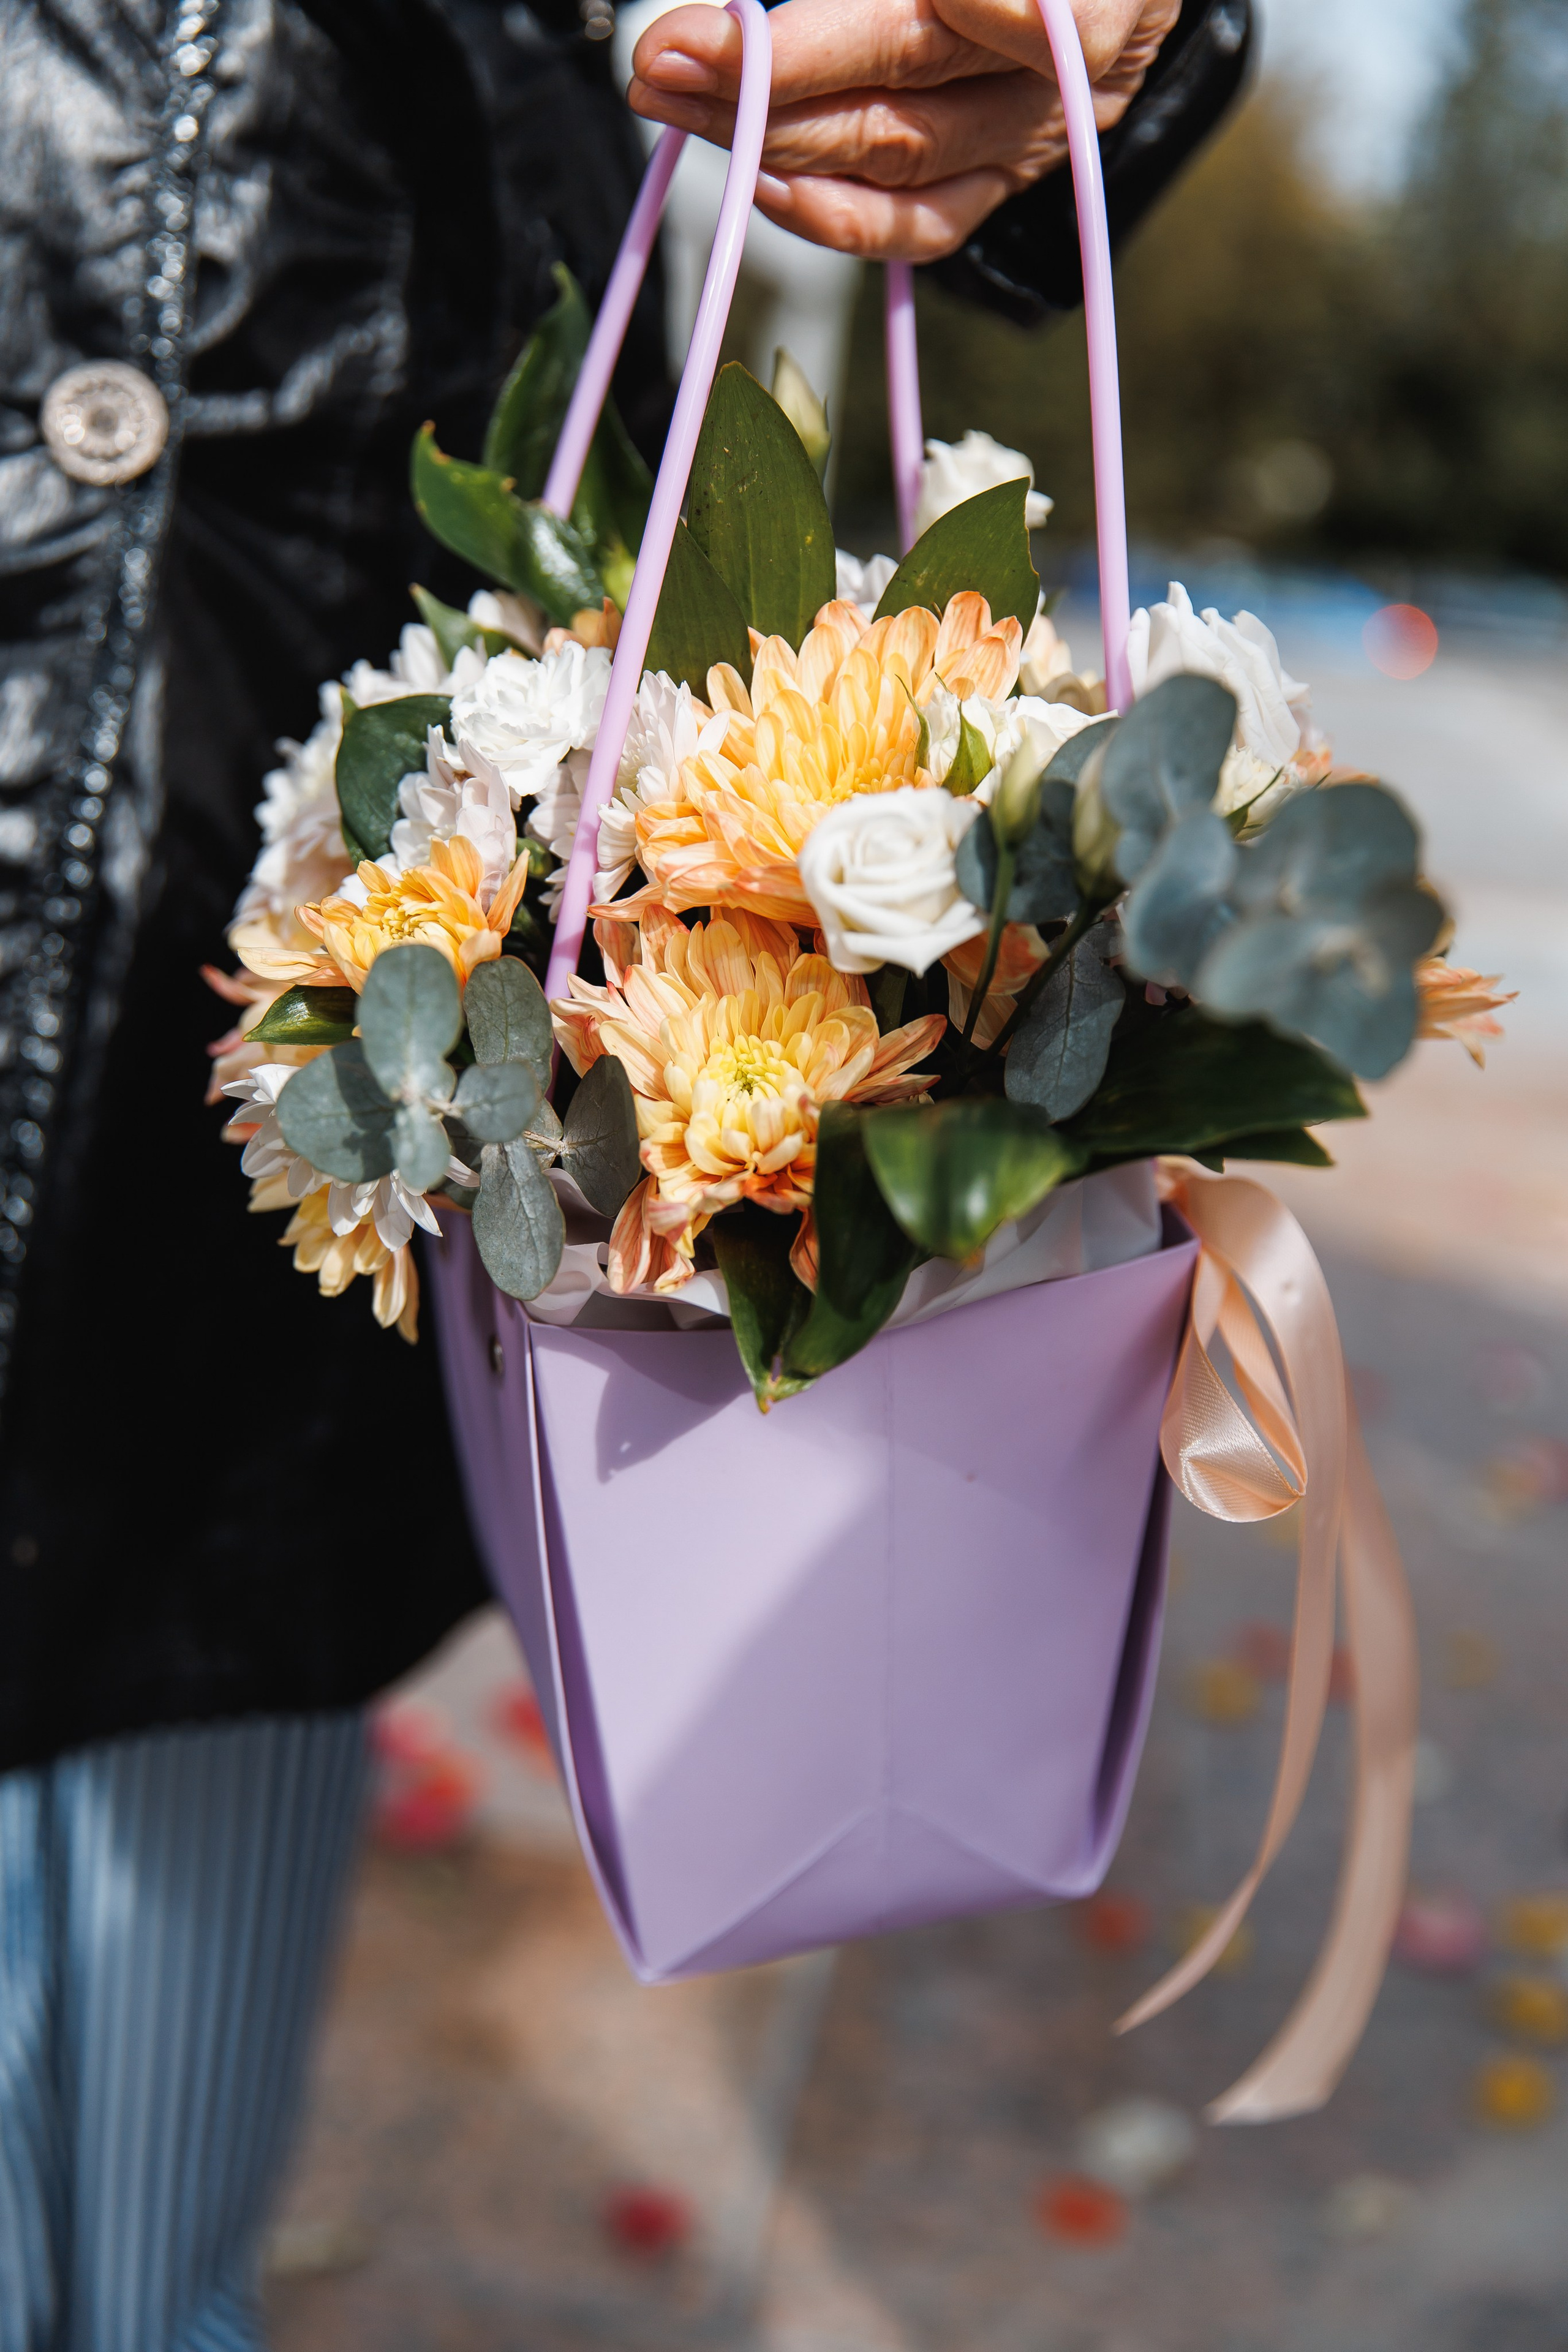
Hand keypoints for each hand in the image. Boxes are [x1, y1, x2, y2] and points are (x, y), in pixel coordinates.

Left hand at [628, 0, 1181, 262]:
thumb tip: (761, 28)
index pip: (958, 21)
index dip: (827, 44)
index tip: (722, 40)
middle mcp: (1065, 70)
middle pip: (903, 80)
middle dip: (769, 75)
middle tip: (663, 57)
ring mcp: (1037, 134)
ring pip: (897, 156)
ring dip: (773, 136)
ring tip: (675, 102)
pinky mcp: (1006, 180)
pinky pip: (921, 224)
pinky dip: (835, 213)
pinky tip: (759, 183)